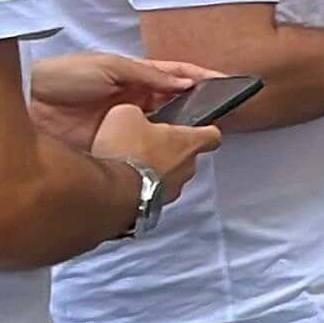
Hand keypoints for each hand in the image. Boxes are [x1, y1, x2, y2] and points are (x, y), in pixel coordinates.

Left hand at [26, 54, 212, 148]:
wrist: (26, 104)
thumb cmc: (66, 78)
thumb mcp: (108, 67)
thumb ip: (147, 75)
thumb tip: (186, 83)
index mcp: (135, 77)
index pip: (176, 76)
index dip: (202, 78)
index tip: (229, 83)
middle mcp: (135, 101)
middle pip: (175, 104)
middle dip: (198, 108)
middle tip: (222, 116)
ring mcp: (125, 125)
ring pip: (162, 129)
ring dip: (181, 133)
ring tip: (203, 139)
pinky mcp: (113, 148)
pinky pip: (142, 150)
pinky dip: (158, 153)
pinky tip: (172, 157)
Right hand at [90, 104, 219, 208]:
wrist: (111, 190)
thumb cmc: (126, 149)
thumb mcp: (126, 115)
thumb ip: (139, 114)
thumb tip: (135, 119)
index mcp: (189, 143)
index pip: (212, 136)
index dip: (205, 131)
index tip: (197, 129)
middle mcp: (187, 169)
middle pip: (188, 157)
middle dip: (172, 151)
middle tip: (151, 144)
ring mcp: (172, 192)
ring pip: (171, 177)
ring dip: (157, 171)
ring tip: (132, 164)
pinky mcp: (153, 208)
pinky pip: (152, 193)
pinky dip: (142, 187)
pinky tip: (123, 181)